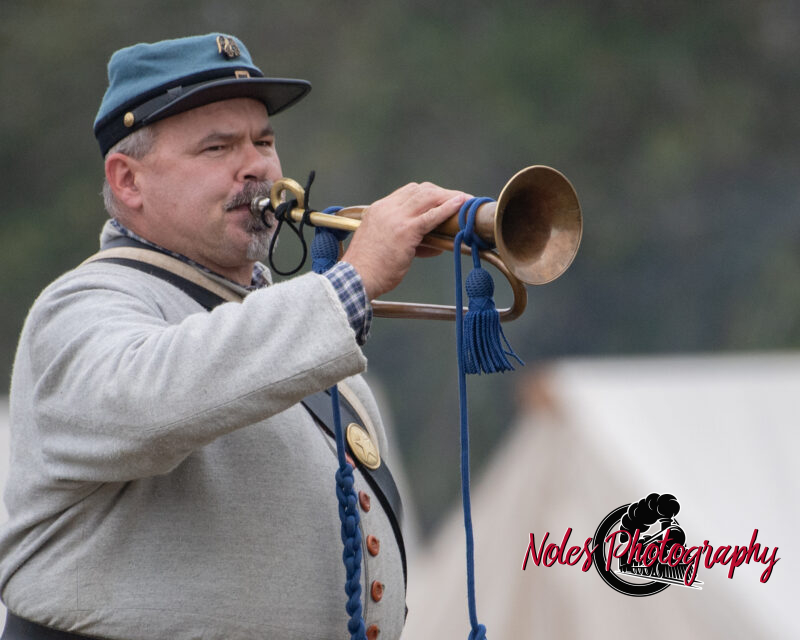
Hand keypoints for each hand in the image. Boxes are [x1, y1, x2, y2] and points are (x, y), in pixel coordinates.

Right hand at [342, 182, 468, 299]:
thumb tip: (433, 244)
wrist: (356, 278)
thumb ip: (408, 240)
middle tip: (460, 199)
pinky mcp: (405, 231)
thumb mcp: (384, 246)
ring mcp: (396, 218)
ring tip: (466, 202)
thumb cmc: (370, 269)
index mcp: (379, 210)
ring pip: (428, 197)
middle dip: (442, 193)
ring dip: (449, 198)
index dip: (429, 193)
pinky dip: (448, 208)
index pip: (408, 192)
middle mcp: (387, 209)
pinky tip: (461, 205)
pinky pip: (431, 216)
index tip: (443, 199)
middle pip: (420, 190)